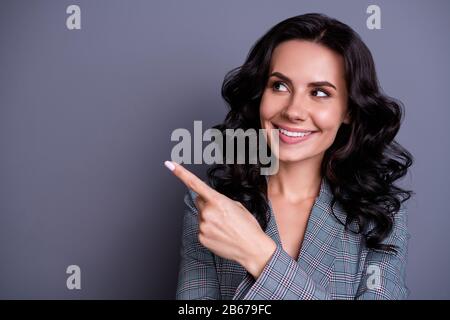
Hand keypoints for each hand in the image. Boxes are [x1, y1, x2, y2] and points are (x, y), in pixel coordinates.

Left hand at [165, 160, 276, 277]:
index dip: (181, 173)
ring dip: (210, 219)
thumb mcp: (237, 206)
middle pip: (200, 201)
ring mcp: (203, 226)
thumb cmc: (248, 227)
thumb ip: (220, 200)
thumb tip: (208, 201)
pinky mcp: (201, 238)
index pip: (195, 184)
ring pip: (202, 216)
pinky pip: (202, 229)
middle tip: (223, 214)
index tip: (170, 164)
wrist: (252, 249)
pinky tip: (221, 235)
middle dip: (208, 204)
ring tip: (225, 227)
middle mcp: (207, 213)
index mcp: (218, 201)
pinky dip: (210, 230)